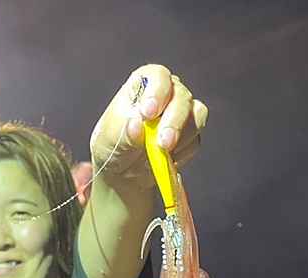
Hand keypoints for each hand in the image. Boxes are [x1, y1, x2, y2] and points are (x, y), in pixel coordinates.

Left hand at [89, 64, 208, 186]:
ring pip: (196, 116)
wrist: (122, 170)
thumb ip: (125, 133)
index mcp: (144, 83)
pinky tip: (165, 160)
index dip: (157, 93)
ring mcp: (182, 113)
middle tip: (163, 143)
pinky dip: (182, 153)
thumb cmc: (114, 144)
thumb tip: (136, 125)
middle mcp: (167, 93)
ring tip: (161, 154)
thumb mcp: (111, 139)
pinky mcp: (190, 134)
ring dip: (181, 137)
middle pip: (182, 97)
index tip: (148, 114)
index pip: (158, 76)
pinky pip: (195, 141)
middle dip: (174, 122)